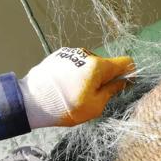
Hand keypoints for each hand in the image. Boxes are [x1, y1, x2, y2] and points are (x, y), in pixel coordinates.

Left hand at [19, 47, 133, 128]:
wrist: (31, 101)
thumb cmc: (67, 107)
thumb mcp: (95, 106)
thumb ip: (111, 91)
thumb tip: (122, 82)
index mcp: (98, 66)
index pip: (125, 62)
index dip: (129, 73)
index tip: (123, 85)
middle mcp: (87, 55)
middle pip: (106, 64)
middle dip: (106, 77)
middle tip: (95, 95)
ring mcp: (72, 53)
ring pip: (90, 64)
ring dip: (90, 75)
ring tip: (76, 92)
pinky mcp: (59, 56)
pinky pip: (76, 63)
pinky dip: (77, 73)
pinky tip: (66, 85)